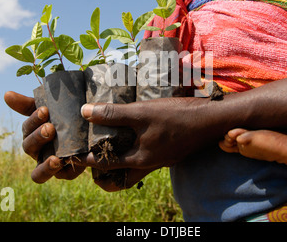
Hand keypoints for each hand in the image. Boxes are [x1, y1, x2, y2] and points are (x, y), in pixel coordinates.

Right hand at [4, 91, 85, 182]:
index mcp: (34, 131)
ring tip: (55, 156)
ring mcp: (47, 162)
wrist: (94, 131)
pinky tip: (59, 163)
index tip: (45, 110)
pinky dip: (51, 171)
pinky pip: (51, 176)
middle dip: (38, 136)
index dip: (33, 119)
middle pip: (29, 145)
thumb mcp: (56, 107)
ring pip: (37, 166)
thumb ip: (32, 102)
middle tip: (50, 128)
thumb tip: (6, 94)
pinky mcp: (62, 173)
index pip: (28, 126)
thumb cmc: (70, 116)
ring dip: (44, 161)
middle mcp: (37, 148)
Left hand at [80, 97, 224, 187]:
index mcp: (139, 159)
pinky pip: (146, 156)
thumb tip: (85, 112)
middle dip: (102, 170)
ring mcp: (160, 159)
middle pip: (119, 175)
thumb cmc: (177, 117)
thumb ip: (114, 114)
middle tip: (90, 154)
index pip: (105, 165)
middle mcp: (149, 164)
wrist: (212, 120)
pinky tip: (133, 131)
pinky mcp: (169, 150)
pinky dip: (135, 149)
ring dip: (120, 160)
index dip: (87, 159)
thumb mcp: (142, 113)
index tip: (74, 152)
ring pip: (133, 166)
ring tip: (109, 142)